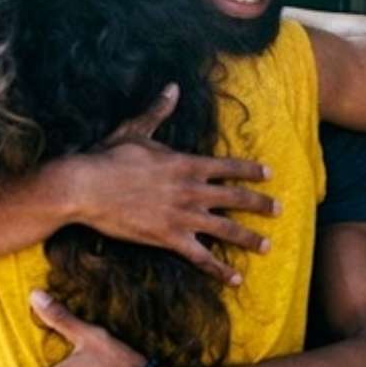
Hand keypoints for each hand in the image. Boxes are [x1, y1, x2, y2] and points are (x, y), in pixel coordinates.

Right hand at [64, 83, 278, 285]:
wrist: (86, 187)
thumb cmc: (108, 157)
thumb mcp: (136, 130)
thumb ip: (159, 111)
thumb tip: (172, 87)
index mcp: (186, 163)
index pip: (228, 166)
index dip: (251, 170)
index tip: (269, 174)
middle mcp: (192, 190)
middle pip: (236, 198)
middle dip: (260, 204)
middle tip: (279, 209)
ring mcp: (183, 216)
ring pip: (226, 229)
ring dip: (249, 238)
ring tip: (266, 245)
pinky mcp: (169, 238)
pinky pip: (201, 257)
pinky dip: (219, 269)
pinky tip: (234, 279)